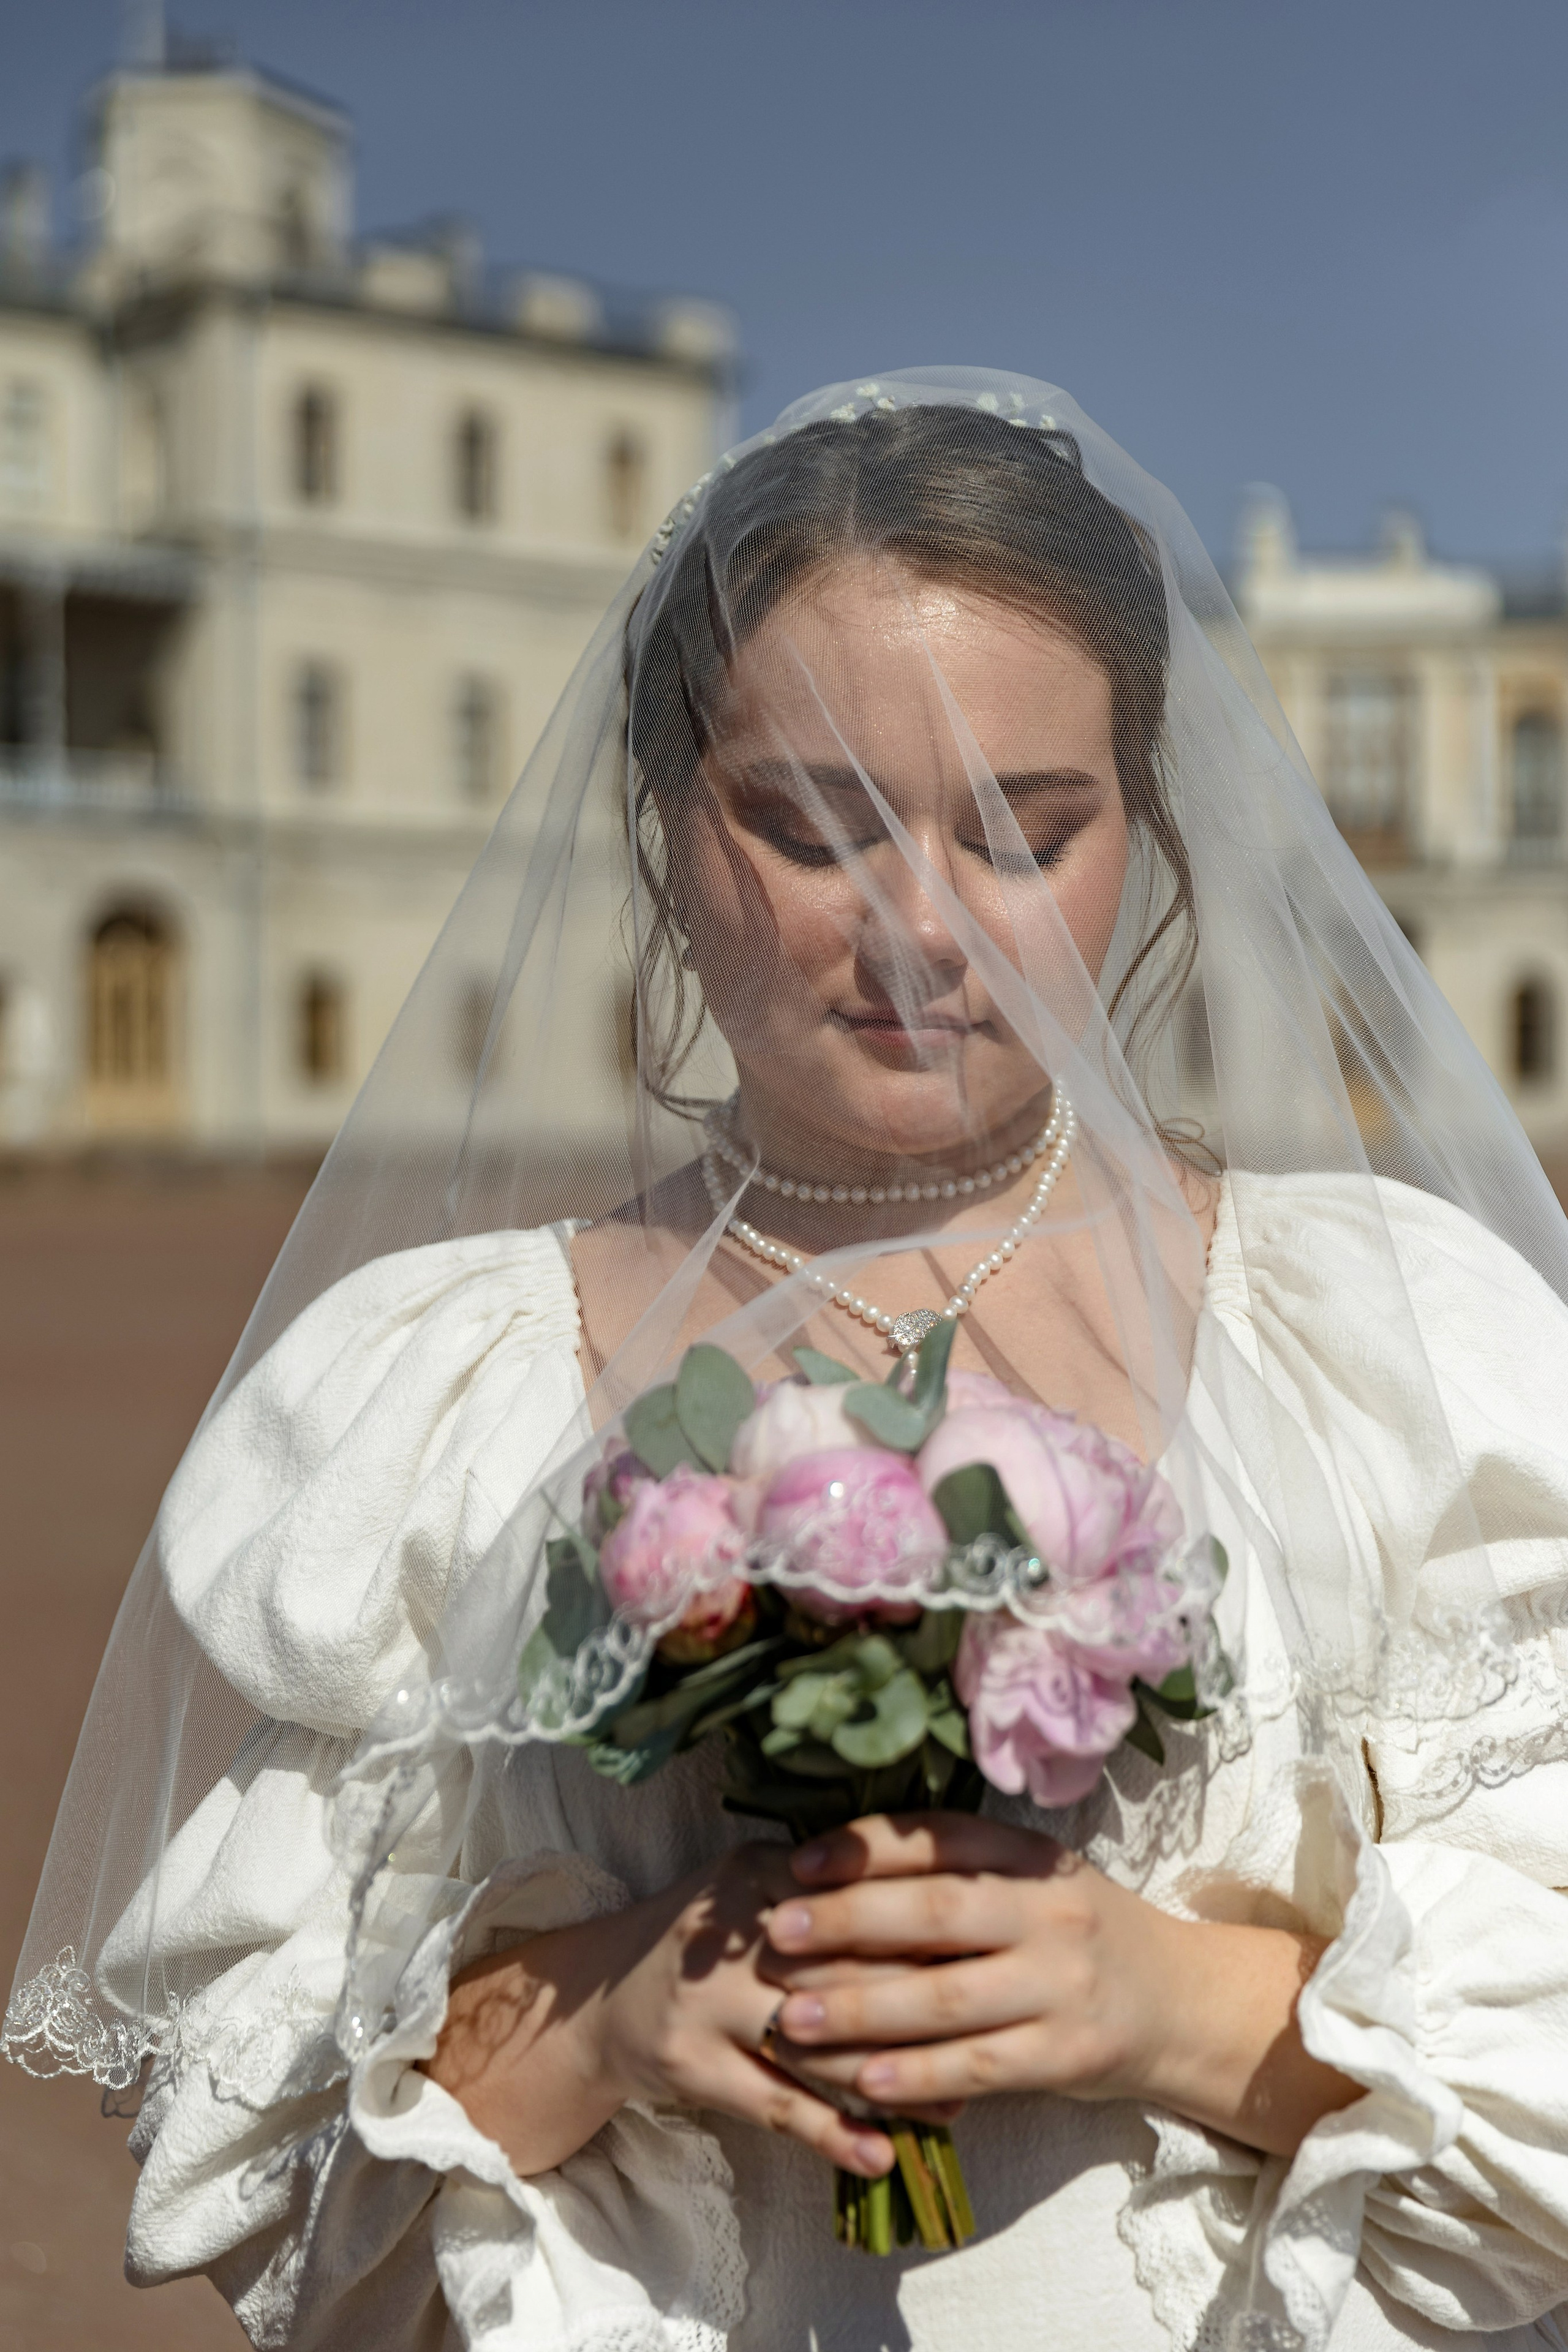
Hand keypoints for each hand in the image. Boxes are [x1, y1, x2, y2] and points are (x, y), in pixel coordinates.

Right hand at [425, 1840, 946, 2180]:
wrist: (600, 1997)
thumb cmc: (704, 1941)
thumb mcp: (753, 1885)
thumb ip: (827, 1882)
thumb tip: (935, 1900)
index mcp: (757, 1873)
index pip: (853, 1896)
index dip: (921, 1925)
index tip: (984, 1949)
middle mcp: (733, 1936)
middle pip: (844, 1969)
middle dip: (921, 2005)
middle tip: (989, 2030)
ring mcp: (708, 2002)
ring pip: (817, 2043)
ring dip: (893, 2080)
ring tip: (954, 2104)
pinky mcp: (693, 2066)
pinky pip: (777, 2105)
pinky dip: (834, 2134)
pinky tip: (882, 2156)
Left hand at [765, 1813, 1357, 2157]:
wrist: (1180, 2001)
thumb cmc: (1077, 1932)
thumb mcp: (1032, 1879)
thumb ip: (957, 1867)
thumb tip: (835, 1861)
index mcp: (1031, 1855)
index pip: (938, 1839)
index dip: (864, 1847)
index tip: (797, 1863)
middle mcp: (1048, 1912)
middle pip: (936, 1913)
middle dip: (846, 1923)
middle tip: (775, 1935)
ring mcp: (1060, 1986)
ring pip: (946, 1999)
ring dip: (860, 2011)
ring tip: (791, 2019)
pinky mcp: (1067, 2055)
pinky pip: (978, 2068)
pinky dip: (917, 2076)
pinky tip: (861, 2082)